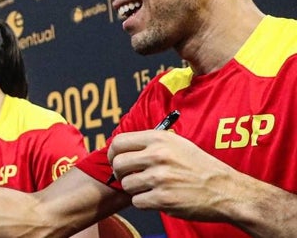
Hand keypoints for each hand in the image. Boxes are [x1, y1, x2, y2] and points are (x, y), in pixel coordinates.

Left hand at [108, 129, 238, 220]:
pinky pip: (137, 201)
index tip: (116, 160)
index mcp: (159, 139)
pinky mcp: (163, 199)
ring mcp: (160, 177)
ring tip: (151, 188)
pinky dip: (144, 202)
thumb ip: (151, 144)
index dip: (113, 153)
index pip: (119, 142)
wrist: (227, 191)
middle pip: (118, 164)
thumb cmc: (201, 167)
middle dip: (120, 173)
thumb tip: (122, 148)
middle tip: (129, 177)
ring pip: (126, 184)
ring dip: (135, 189)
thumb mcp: (177, 144)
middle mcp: (157, 155)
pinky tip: (158, 198)